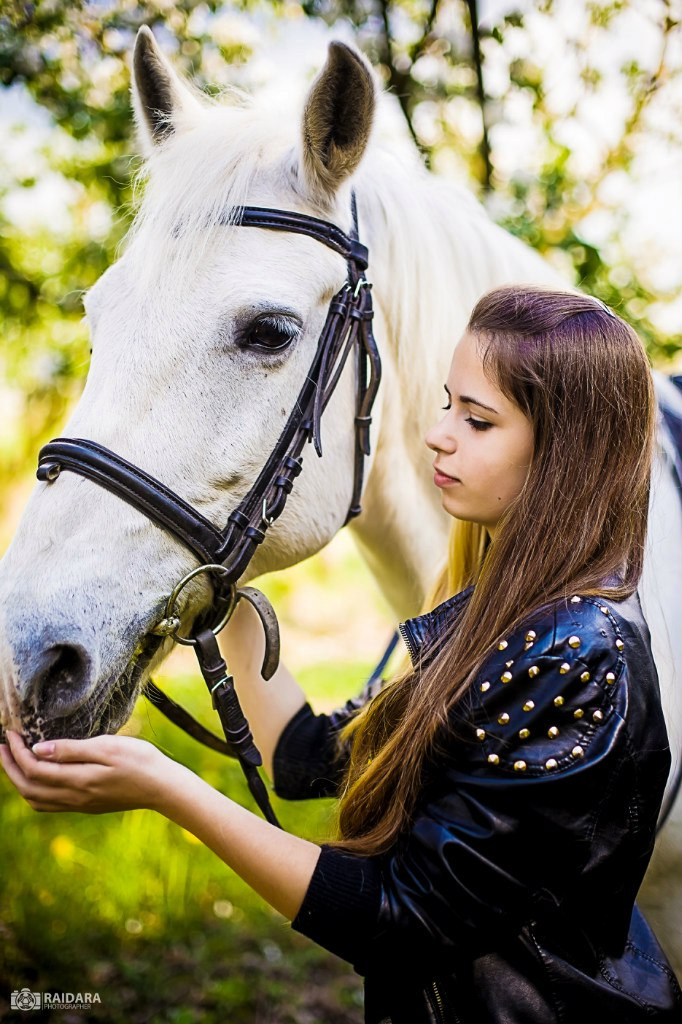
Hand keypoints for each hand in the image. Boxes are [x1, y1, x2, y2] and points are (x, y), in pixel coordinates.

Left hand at [0, 729, 180, 814]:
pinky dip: (34, 791)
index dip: (18, 752)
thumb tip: (38, 749)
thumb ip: (72, 749)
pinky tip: (38, 776)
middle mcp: (74, 798)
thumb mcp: (108, 747)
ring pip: (36, 800)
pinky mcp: (86, 806)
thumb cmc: (140, 760)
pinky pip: (49, 804)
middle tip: (3, 746)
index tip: (11, 733)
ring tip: (14, 760)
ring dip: (19, 781)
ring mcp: (79, 805)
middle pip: (28, 788)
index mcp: (78, 780)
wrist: (162, 787)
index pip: (34, 769)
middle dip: (10, 768)